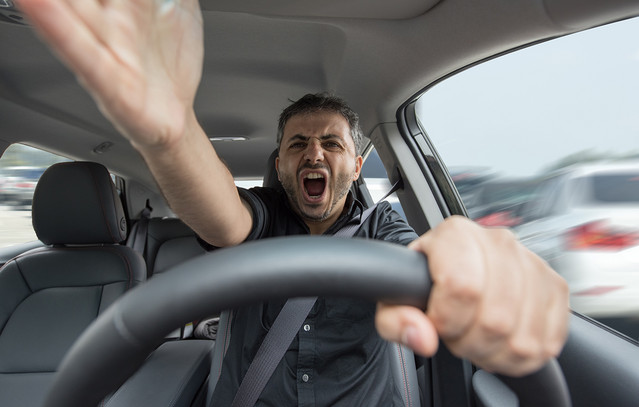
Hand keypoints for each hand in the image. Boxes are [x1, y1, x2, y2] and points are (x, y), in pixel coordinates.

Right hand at [18, 0, 203, 148]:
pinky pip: (78, 50)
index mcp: (124, 0)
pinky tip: (34, 2)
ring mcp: (104, 47)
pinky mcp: (106, 81)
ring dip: (46, 0)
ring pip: (68, 9)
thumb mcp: (183, 7)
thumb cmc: (168, 65)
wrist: (174, 117)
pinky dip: (55, 26)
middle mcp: (107, 18)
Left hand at [376, 216, 569, 376]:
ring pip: (523, 337)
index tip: (437, 323)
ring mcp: (532, 263)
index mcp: (456, 235)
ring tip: (476, 338)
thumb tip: (422, 337)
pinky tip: (499, 342)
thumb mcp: (394, 299)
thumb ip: (395, 320)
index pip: (462, 287)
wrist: (454, 269)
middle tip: (455, 334)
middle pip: (496, 318)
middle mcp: (499, 242)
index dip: (447, 320)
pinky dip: (521, 357)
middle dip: (469, 343)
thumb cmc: (425, 283)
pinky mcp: (555, 287)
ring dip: (494, 353)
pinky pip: (548, 342)